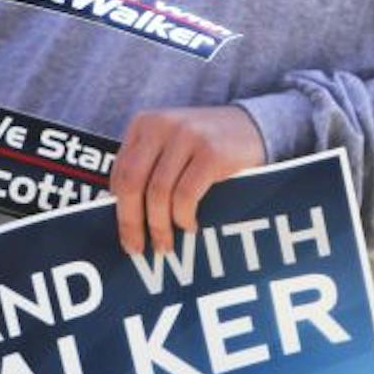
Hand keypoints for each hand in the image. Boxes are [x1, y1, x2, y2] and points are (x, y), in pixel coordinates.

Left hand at [108, 105, 266, 256]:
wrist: (254, 126)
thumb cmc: (206, 145)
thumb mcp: (170, 146)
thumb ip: (148, 168)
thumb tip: (125, 216)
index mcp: (144, 124)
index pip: (119, 173)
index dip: (119, 209)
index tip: (126, 234)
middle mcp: (161, 126)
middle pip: (132, 183)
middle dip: (131, 222)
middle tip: (137, 248)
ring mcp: (187, 136)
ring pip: (158, 192)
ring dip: (160, 226)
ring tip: (166, 243)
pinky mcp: (211, 152)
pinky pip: (185, 194)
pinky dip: (183, 216)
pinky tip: (189, 225)